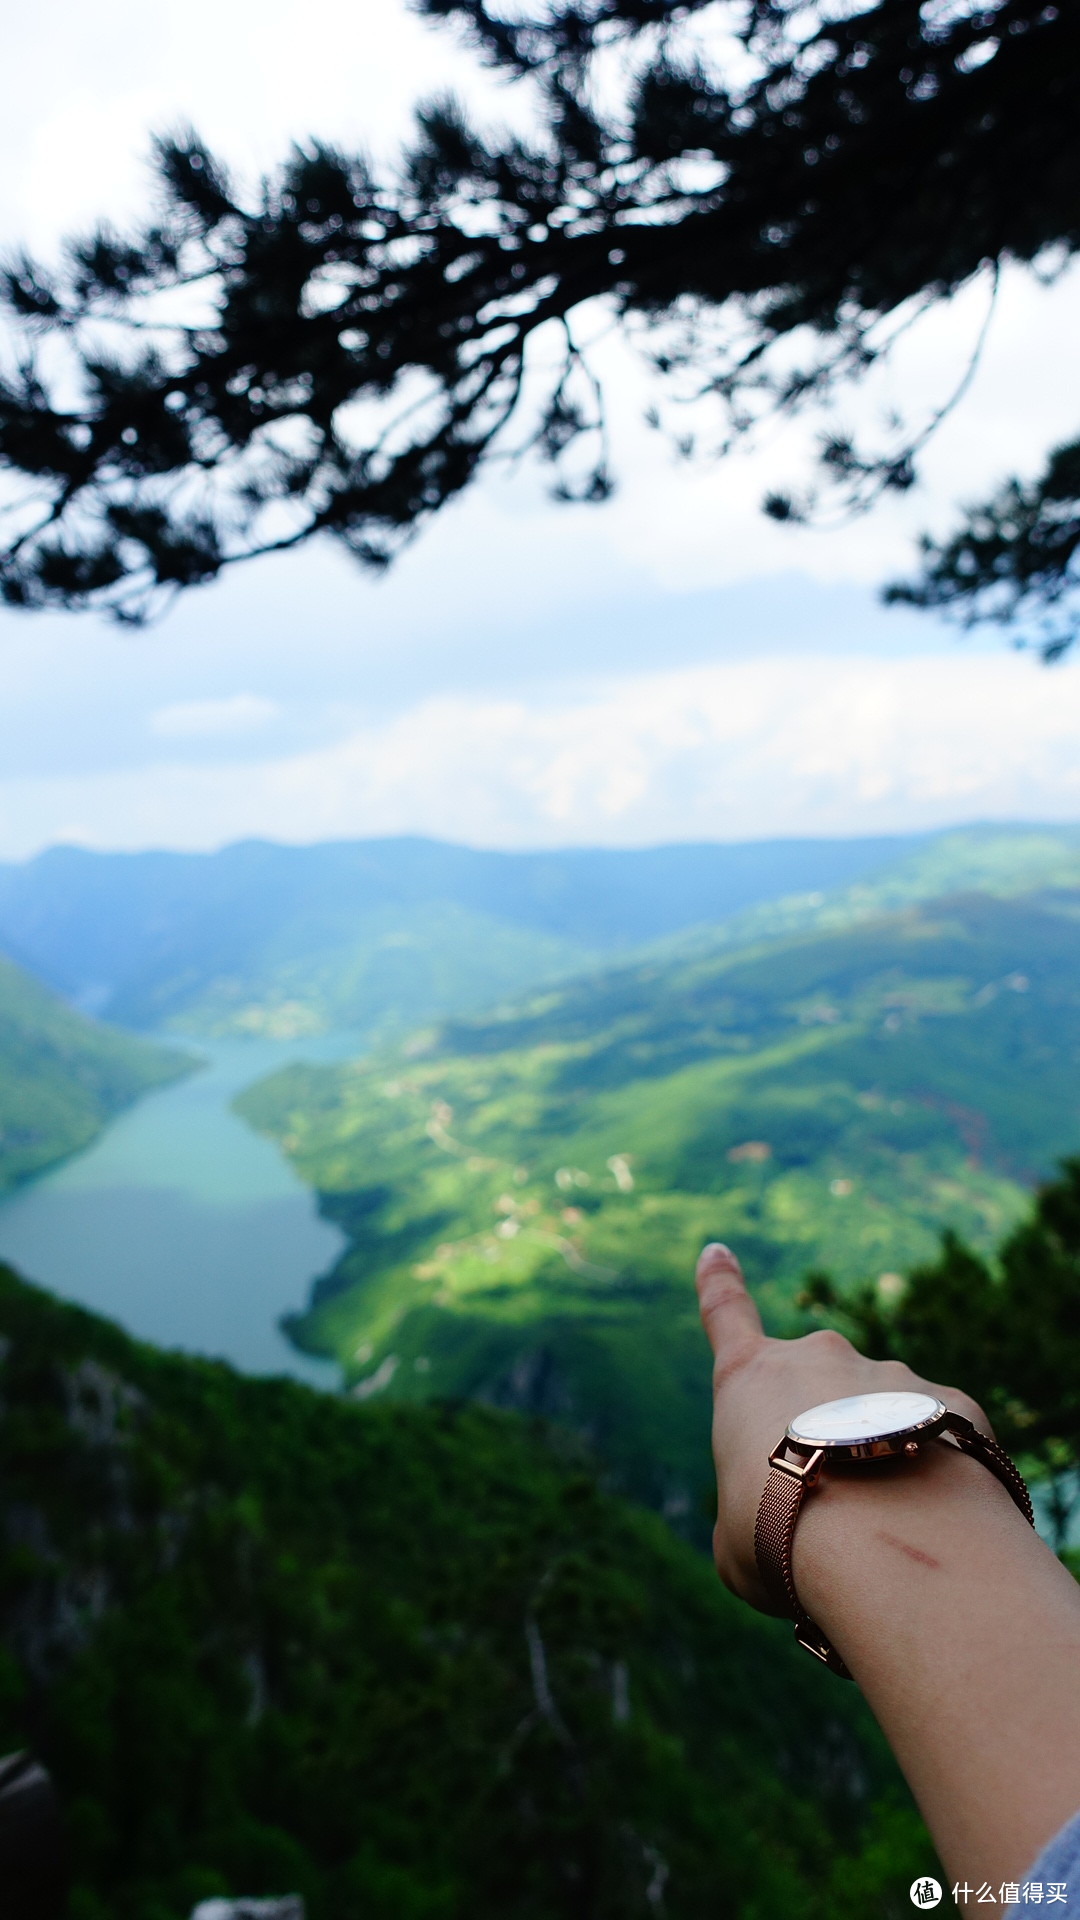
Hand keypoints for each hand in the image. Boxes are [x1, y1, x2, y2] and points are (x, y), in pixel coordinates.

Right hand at [694, 1242, 990, 1614]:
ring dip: (882, 1456)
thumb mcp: (737, 1542)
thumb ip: (753, 1514)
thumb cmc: (785, 1544)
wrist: (884, 1544)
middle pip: (815, 1384)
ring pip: (883, 1415)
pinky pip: (938, 1434)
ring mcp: (889, 1374)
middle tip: (829, 1505)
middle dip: (823, 1430)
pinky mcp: (949, 1403)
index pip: (726, 1315)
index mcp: (750, 1379)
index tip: (717, 1250)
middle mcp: (820, 1358)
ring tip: (885, 1529)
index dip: (719, 1283)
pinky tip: (934, 1520)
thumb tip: (787, 1522)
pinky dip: (935, 1471)